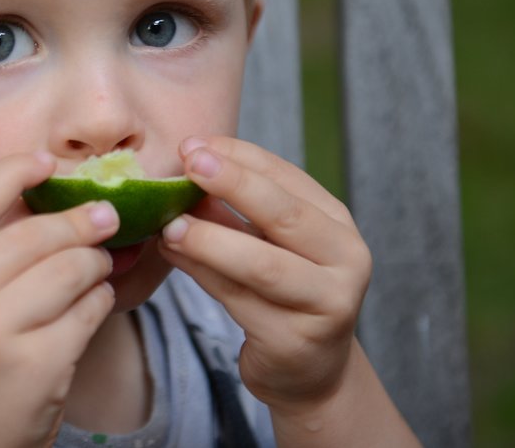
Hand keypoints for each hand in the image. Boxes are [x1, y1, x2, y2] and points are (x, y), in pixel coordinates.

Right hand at [0, 153, 119, 447]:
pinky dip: (101, 302)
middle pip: (32, 234)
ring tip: (99, 269)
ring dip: (95, 264)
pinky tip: (95, 305)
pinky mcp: (34, 365)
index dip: (15, 172)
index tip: (49, 161)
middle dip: (79, 221)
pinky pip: (87, 311)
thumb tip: (47, 196)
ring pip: (68, 269)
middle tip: (107, 217)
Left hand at [157, 137, 372, 413]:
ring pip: (261, 264)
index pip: (288, 178)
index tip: (193, 143)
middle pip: (285, 214)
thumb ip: (229, 211)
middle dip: (233, 183)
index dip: (240, 157)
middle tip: (188, 162)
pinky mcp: (295, 341)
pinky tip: (172, 254)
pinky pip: (240, 300)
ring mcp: (327, 304)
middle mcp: (345, 260)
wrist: (308, 371)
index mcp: (336, 224)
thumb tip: (182, 166)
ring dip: (209, 239)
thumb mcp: (263, 243)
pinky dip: (201, 274)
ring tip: (169, 223)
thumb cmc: (280, 293)